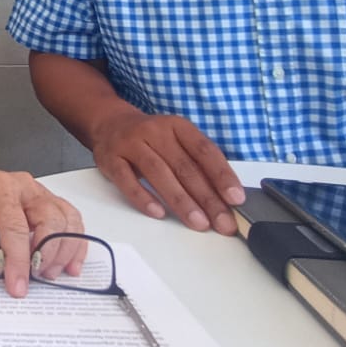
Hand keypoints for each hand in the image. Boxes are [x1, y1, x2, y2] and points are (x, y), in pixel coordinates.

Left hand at [0, 168, 85, 297]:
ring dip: (64, 252)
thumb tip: (2, 267)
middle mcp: (25, 187)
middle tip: (35, 278)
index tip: (18, 285)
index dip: (19, 259)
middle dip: (46, 255)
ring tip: (49, 273)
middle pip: (50, 219)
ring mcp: (42, 194)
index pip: (15, 226)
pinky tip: (70, 264)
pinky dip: (75, 245)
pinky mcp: (51, 204)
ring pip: (68, 220)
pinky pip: (73, 222)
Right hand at [91, 111, 243, 234]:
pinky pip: (127, 180)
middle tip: (223, 222)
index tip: (236, 199)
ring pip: (159, 173)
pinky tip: (159, 213)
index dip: (222, 175)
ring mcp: (130, 144)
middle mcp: (154, 131)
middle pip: (184, 167)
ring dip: (181, 200)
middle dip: (207, 198)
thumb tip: (225, 197)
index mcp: (177, 126)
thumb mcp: (176, 140)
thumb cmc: (151, 139)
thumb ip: (197, 163)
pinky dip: (143, 198)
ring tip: (199, 223)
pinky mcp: (110, 159)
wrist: (109, 123)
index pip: (204, 150)